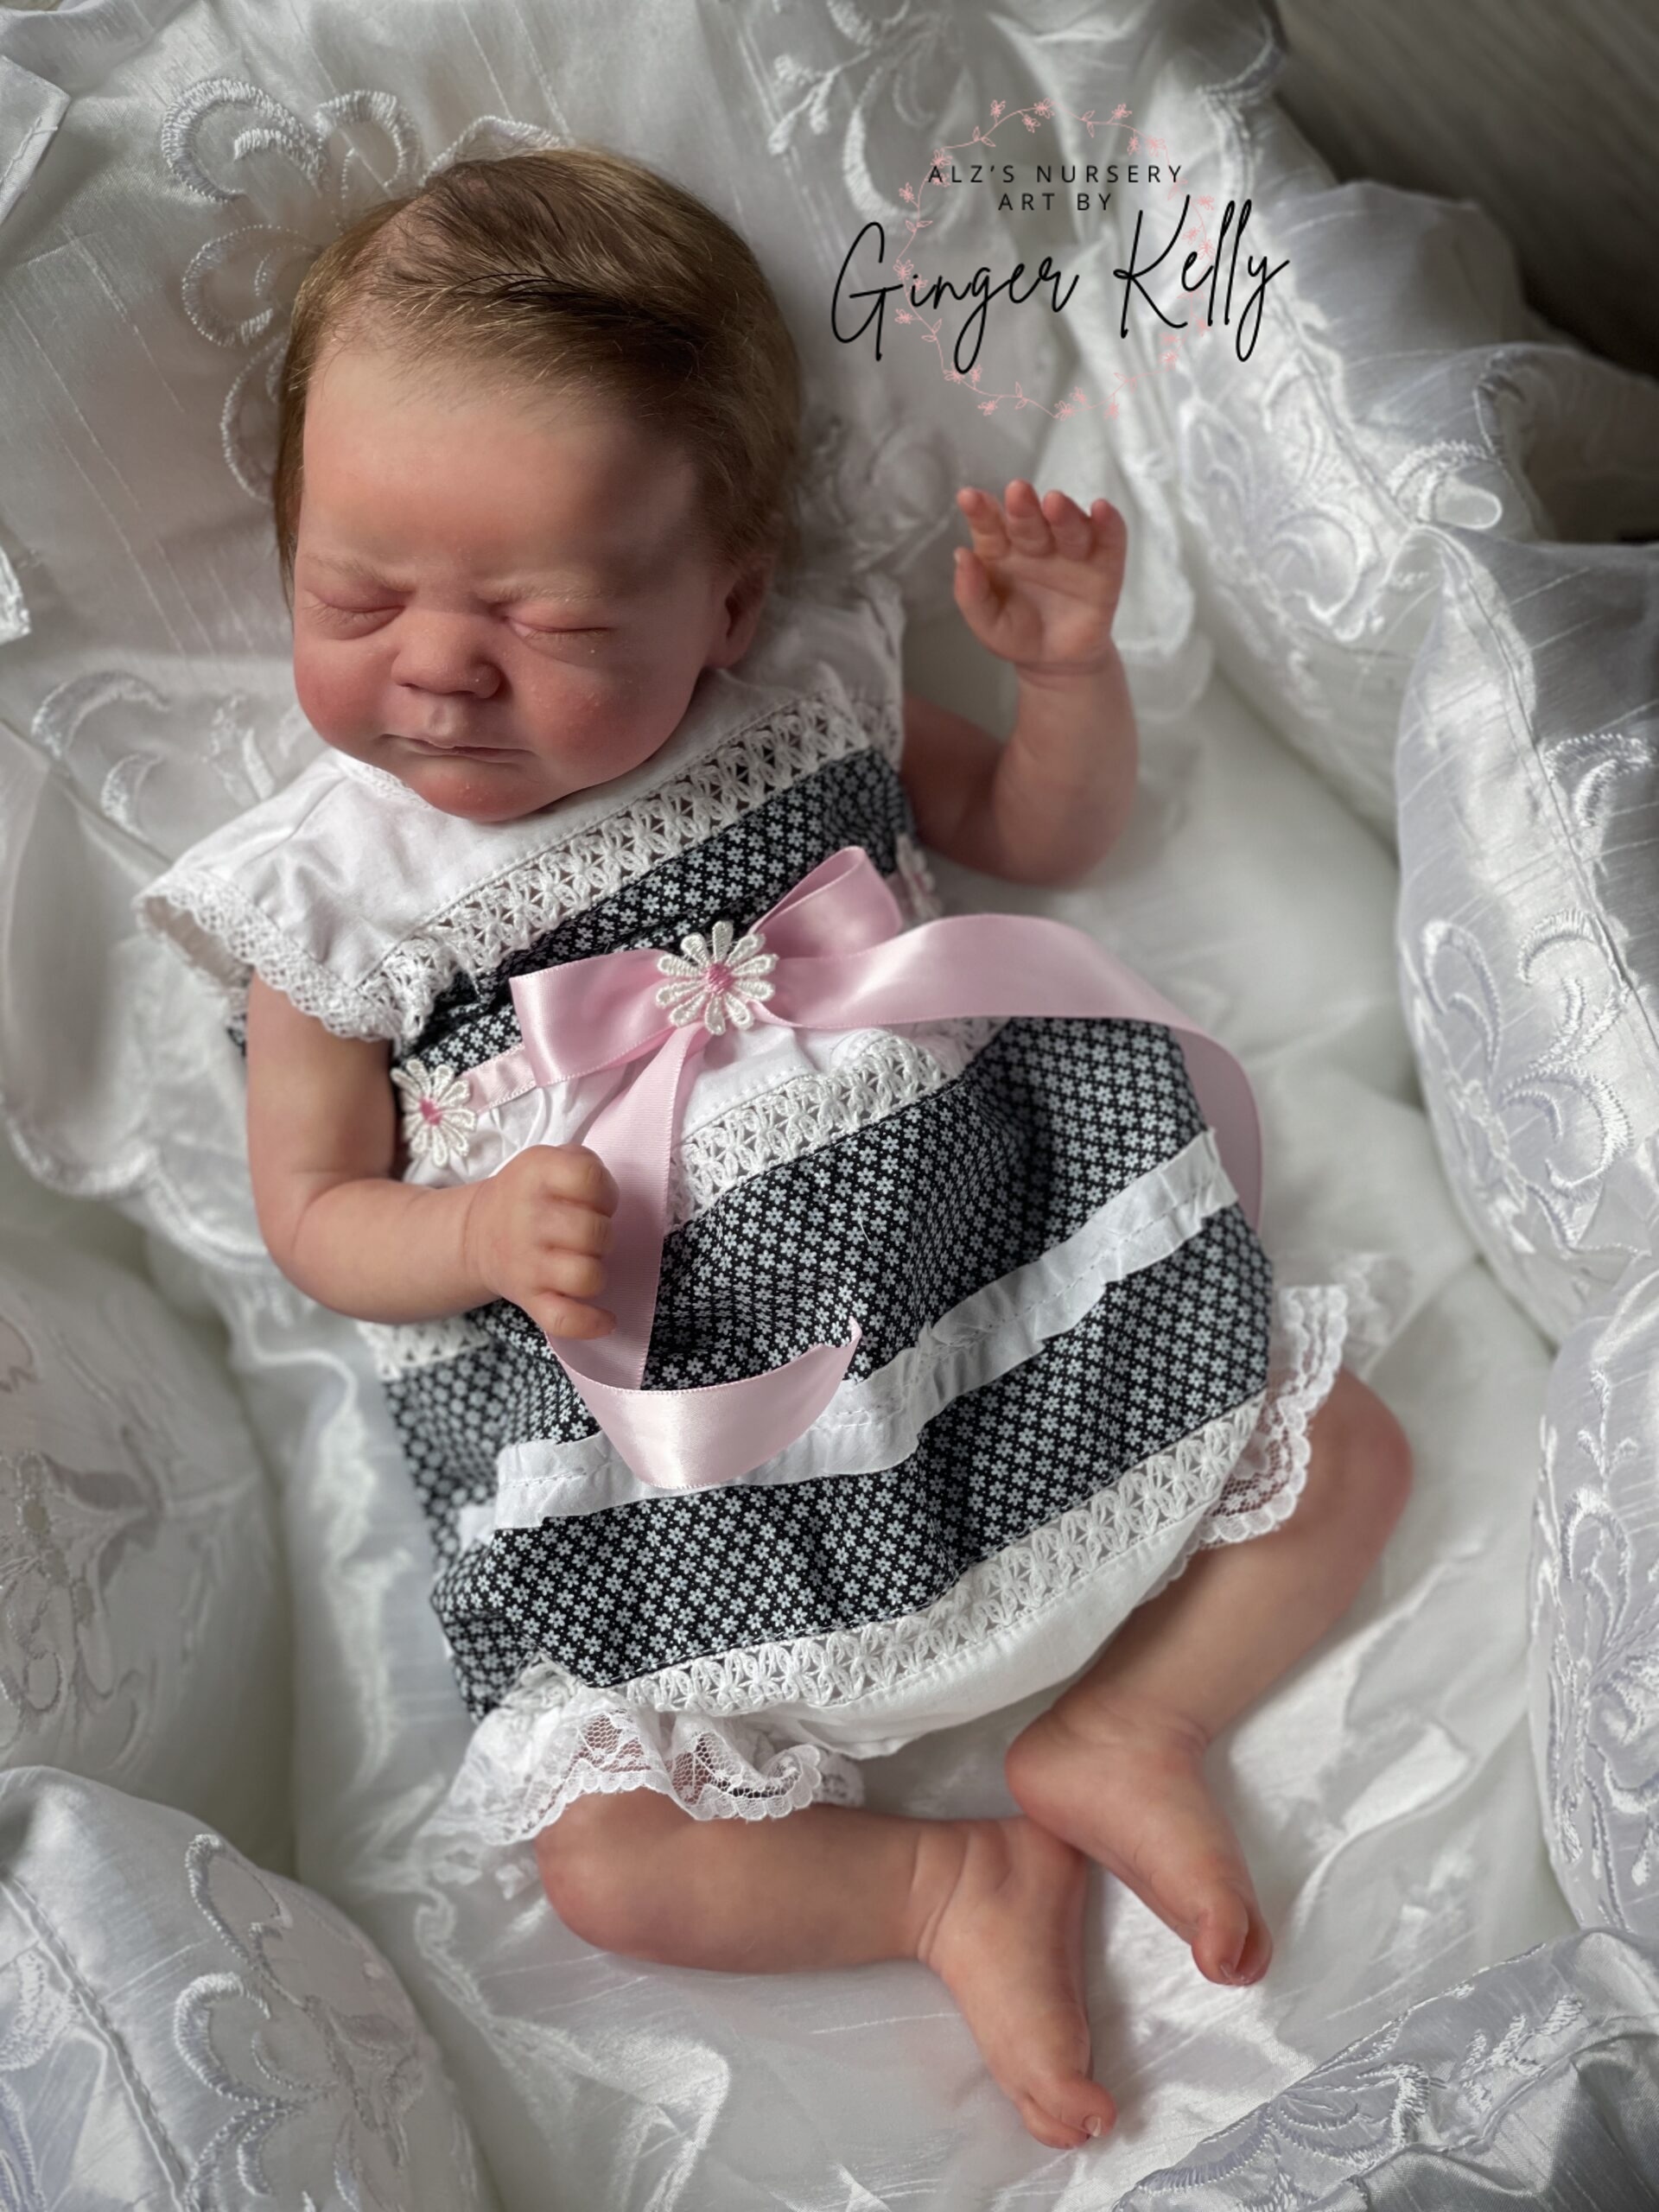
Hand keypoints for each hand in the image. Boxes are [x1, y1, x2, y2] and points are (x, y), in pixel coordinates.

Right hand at [462, 1144, 617, 1339]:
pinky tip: (606, 1317)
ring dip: (598, 1272)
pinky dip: (591, 1323)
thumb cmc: (530, 1196)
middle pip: (593, 1232)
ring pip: (586, 1277)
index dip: (606, 1190)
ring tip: (587, 1264)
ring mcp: (527, 1264)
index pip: (588, 1177)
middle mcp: (528, 1219)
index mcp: (535, 1175)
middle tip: (590, 1234)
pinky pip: (564, 1320)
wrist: (478, 1233)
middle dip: (604, 1234)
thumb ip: (585, 1166)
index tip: (598, 1201)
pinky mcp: (529, 1299)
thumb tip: (608, 1201)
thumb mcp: (548, 1161)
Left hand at [953, 479, 1127, 682]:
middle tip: (1017, 492)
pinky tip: (1102, 510)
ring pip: (1068, 526)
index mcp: (1002, 551)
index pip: (990, 525)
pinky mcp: (1104, 566)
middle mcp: (1036, 544)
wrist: (1055, 662)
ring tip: (1055, 502)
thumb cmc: (1016, 634)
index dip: (981, 511)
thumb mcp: (987, 623)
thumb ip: (971, 594)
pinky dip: (1109, 524)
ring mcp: (1071, 552)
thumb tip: (961, 555)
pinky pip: (1109, 541)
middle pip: (1030, 521)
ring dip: (1063, 512)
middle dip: (1024, 506)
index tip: (969, 498)